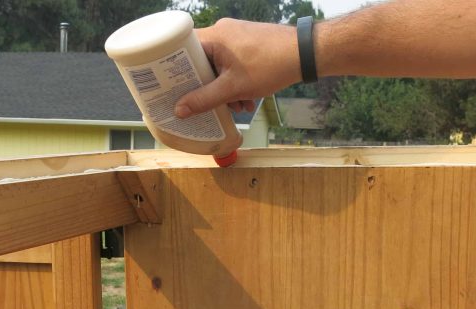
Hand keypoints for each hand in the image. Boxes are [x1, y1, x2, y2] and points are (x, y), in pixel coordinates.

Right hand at [175, 19, 301, 118]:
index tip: (170, 88)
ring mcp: (235, 36)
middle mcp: (222, 32)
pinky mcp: (247, 43)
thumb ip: (204, 100)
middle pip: (200, 62)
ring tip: (238, 105)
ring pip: (217, 66)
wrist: (305, 54)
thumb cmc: (270, 66)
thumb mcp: (233, 88)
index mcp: (214, 37)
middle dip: (206, 87)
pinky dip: (236, 82)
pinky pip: (231, 64)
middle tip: (207, 104)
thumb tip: (179, 110)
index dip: (173, 70)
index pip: (181, 49)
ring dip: (224, 89)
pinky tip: (247, 98)